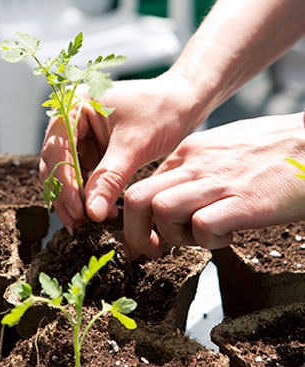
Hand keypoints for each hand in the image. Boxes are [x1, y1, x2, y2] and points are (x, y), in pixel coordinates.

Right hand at [39, 71, 203, 231]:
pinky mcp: (93, 151)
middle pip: (55, 164)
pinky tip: (103, 211)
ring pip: (66, 175)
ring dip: (77, 199)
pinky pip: (83, 178)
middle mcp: (71, 121)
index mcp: (74, 106)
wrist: (184, 104)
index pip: (57, 150)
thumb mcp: (134, 145)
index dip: (64, 183)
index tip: (78, 211)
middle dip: (66, 194)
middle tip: (78, 223)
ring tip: (91, 221)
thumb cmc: (162, 111)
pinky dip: (90, 195)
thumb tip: (92, 213)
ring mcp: (81, 137)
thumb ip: (110, 178)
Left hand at [123, 112, 304, 258]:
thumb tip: (174, 194)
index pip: (141, 187)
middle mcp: (193, 164)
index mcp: (186, 153)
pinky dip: (208, 241)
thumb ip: (193, 169)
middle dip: (136, 233)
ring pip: (161, 211)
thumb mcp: (221, 148)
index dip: (137, 219)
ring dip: (173, 237)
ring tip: (202, 237)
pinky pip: (202, 226)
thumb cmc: (270, 149)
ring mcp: (216, 181)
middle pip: (136, 199)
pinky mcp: (244, 202)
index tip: (144, 238)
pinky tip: (228, 236)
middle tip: (151, 250)